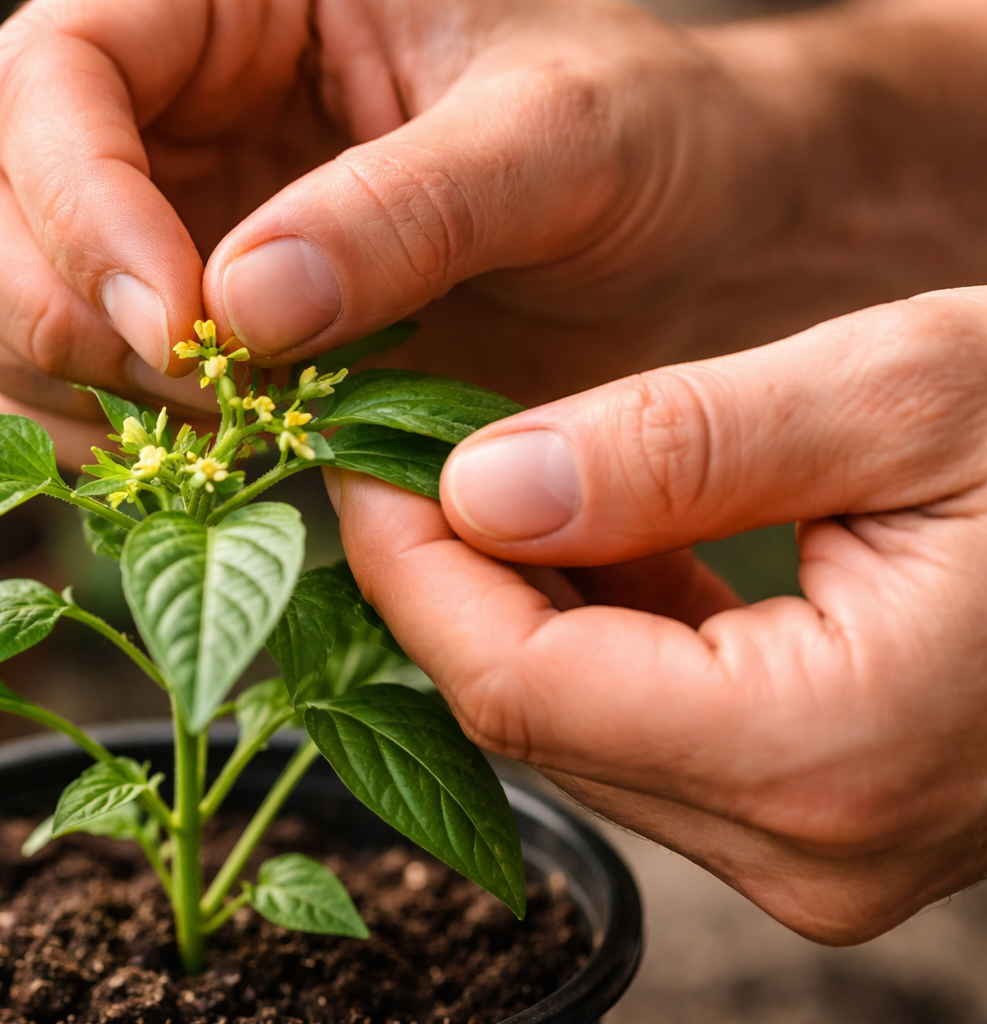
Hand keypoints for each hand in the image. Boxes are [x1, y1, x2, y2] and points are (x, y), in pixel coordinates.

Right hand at [0, 0, 911, 459]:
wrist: (686, 235)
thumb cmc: (643, 138)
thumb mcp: (559, 142)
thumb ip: (405, 207)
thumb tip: (240, 309)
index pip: (46, 76)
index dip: (79, 207)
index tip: (187, 326)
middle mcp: (142, 103)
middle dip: (43, 308)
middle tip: (199, 394)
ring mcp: (132, 221)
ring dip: (61, 387)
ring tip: (228, 426)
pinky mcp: (152, 331)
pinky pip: (38, 393)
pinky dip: (98, 442)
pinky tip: (215, 456)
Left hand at [334, 286, 986, 943]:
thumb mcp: (906, 394)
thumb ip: (683, 446)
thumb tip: (481, 488)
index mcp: (824, 750)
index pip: (516, 684)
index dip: (409, 566)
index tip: (357, 456)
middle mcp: (809, 847)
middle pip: (531, 718)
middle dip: (442, 580)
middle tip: (397, 448)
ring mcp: (816, 852)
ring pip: (578, 729)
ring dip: (513, 600)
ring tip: (477, 471)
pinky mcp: (819, 818)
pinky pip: (650, 728)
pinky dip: (595, 629)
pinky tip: (586, 532)